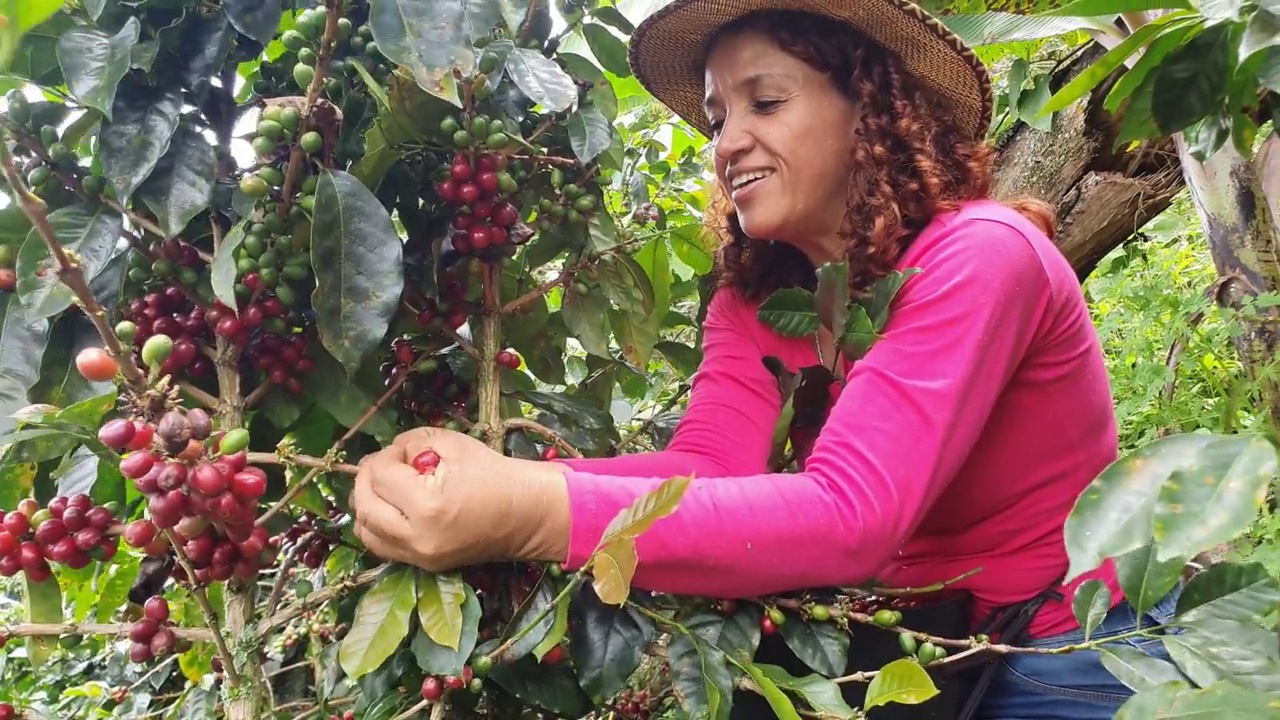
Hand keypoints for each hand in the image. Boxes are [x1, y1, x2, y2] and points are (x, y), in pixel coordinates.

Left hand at [349, 427, 571, 571]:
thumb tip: (392, 453)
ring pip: (366, 532)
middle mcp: (418, 537)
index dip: (385, 456)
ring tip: (380, 486)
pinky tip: (388, 508)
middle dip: (365, 477)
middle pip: (364, 505)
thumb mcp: (454, 444)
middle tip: (382, 463)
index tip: (402, 451)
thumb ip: (414, 442)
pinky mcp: (425, 566)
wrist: (526, 514)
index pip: (380, 476)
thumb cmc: (495, 474)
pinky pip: (384, 547)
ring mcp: (420, 557)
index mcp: (427, 505)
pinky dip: (377, 526)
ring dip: (365, 504)